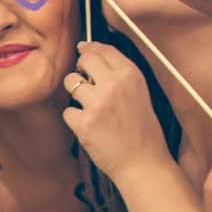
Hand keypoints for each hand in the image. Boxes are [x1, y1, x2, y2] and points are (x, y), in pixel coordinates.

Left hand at [61, 42, 170, 173]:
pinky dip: (75, 119)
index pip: (103, 49)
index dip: (91, 49)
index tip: (84, 50)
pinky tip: (89, 127)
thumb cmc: (143, 131)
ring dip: (75, 92)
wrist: (143, 163)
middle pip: (84, 60)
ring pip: (70, 82)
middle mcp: (114, 85)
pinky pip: (67, 111)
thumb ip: (119, 74)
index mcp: (131, 75)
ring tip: (89, 106)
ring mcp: (97, 103)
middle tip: (85, 81)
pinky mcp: (84, 123)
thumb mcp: (140, 93)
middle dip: (81, 68)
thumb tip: (90, 51)